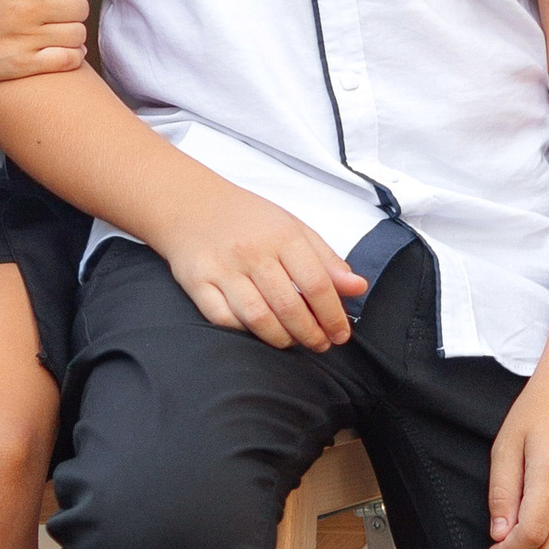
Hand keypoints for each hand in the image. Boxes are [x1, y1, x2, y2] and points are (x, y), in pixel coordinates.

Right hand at [0, 0, 88, 87]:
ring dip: (72, 32)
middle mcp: (27, 7)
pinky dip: (72, 56)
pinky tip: (61, 51)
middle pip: (79, 6)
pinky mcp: (22, 64)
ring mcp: (26, 37)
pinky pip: (67, 59)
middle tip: (58, 12)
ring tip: (58, 31)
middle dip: (72, 8)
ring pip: (77, 33)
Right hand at [157, 185, 365, 349]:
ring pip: (257, 317)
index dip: (333, 315)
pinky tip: (257, 330)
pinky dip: (244, 331)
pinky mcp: (197, 282)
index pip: (316, 284)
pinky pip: (223, 318)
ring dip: (281, 338)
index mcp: (281, 235)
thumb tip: (357, 287)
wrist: (190, 204)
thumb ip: (326, 259)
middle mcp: (251, 252)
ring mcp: (222, 268)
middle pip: (289, 306)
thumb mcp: (293, 228)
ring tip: (293, 341)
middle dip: (310, 333)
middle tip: (320, 344)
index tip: (341, 333)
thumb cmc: (247, 218)